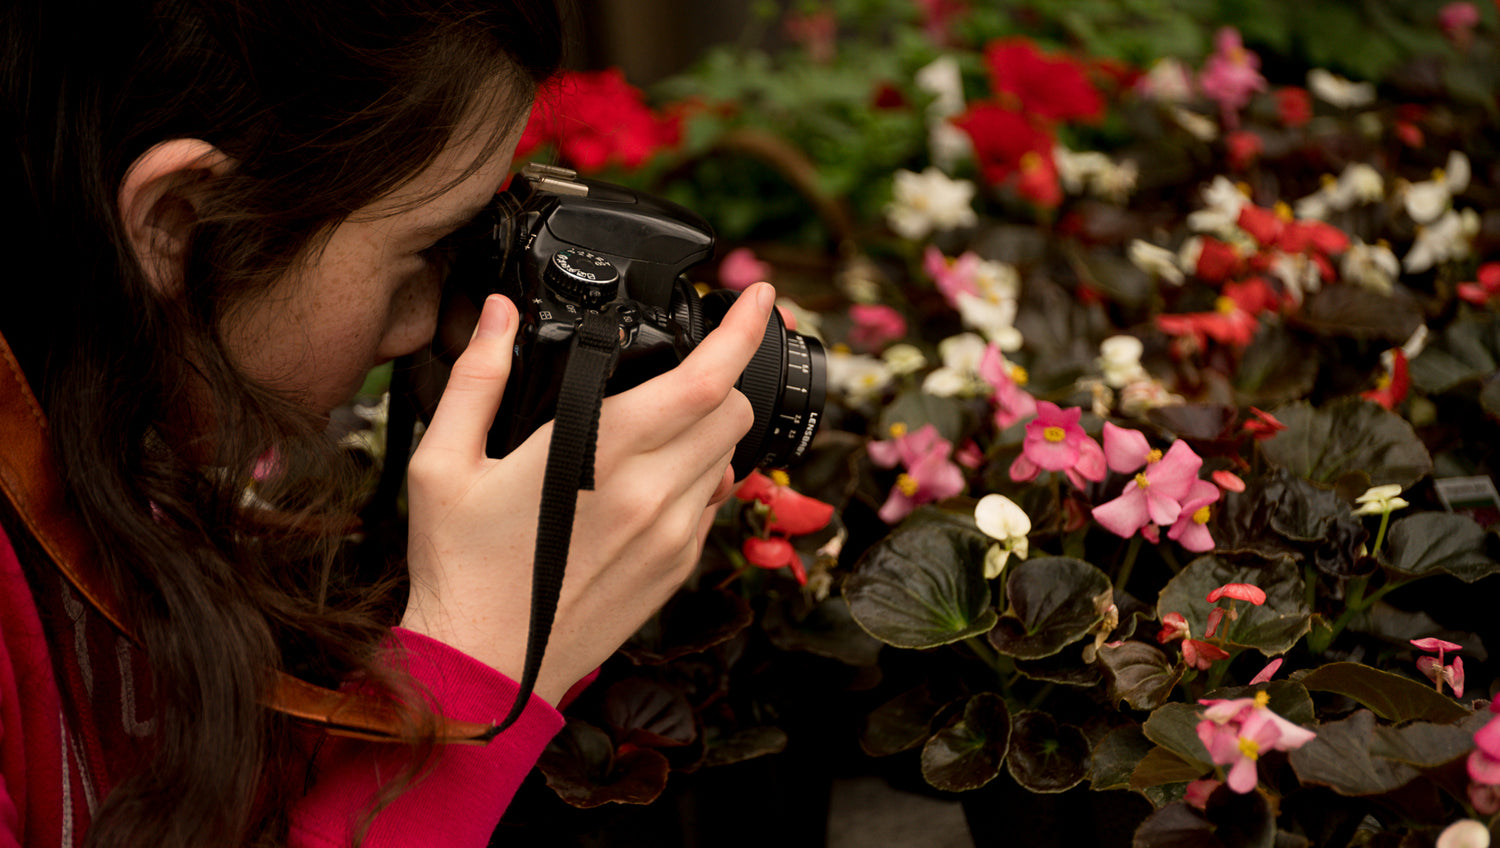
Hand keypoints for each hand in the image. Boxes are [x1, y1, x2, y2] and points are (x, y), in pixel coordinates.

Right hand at [400, 283, 773, 704]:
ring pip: (730, 456)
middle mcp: (653, 493)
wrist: (486, 669)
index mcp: (601, 453)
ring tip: (659, 427)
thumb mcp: (442, 464)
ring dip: (710, 429)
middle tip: (689, 366)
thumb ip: (477, 378)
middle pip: (733, 411)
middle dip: (722, 377)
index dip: (744, 330)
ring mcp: (672, 535)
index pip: (705, 379)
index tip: (763, 295)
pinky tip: (650, 481)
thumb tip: (495, 312)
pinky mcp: (677, 569)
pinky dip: (698, 477)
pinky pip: (713, 503)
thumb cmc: (459, 566)